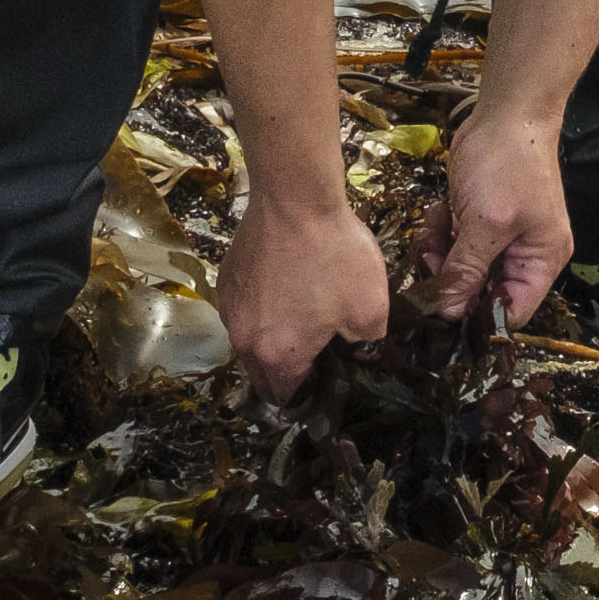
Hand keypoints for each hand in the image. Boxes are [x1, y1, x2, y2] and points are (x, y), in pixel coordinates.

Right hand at [221, 188, 391, 397]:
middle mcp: (244, 339)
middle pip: (262, 375)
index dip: (306, 401)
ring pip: (250, 342)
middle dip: (286, 378)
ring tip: (300, 325)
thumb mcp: (371, 308)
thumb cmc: (334, 255)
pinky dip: (262, 312)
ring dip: (272, 343)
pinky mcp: (226, 279)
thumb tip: (360, 354)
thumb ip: (368, 345)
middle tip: (314, 363)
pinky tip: (285, 291)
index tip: (322, 392)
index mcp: (278, 355)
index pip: (285, 398)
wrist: (294, 198)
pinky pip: (244, 311)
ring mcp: (230, 308)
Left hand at [425, 106, 577, 328]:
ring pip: (466, 268)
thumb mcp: (486, 222)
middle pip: (484, 291)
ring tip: (431, 232)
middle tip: (429, 262)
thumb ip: (467, 270)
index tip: (443, 308)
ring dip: (442, 255)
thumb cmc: (507, 165)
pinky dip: (443, 234)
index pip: (511, 311)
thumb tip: (450, 313)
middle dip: (454, 280)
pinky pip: (459, 244)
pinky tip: (437, 214)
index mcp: (541, 261)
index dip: (477, 315)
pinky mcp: (482, 220)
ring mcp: (503, 236)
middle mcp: (526, 254)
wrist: (506, 112)